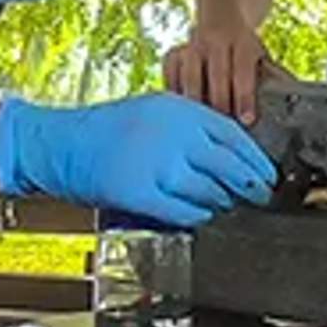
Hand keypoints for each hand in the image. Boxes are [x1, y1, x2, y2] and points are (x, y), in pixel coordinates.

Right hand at [0, 93, 276, 227]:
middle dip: (249, 185)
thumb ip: (190, 127)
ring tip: (228, 207)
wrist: (59, 142)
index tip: (267, 174)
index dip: (255, 159)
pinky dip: (200, 216)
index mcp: (177, 109)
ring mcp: (157, 164)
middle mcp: (172, 134)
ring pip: (210, 192)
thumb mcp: (153, 111)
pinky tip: (203, 215)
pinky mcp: (142, 193)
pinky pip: (186, 212)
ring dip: (224, 203)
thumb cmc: (106, 129)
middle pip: (228, 166)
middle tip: (259, 196)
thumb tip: (231, 154)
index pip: (233, 134)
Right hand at [162, 24, 268, 123]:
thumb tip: (264, 112)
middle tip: (223, 127)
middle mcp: (215, 39)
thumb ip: (261, 75)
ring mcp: (192, 44)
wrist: (220, 16)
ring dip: (196, 101)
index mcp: (241, 40)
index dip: (244, 97)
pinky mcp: (174, 52)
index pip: (243, 71)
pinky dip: (175, 94)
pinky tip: (181, 111)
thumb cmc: (243, 48)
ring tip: (200, 124)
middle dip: (220, 103)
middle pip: (217, 75)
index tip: (246, 120)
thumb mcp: (256, 52)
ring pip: (190, 75)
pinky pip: (171, 75)